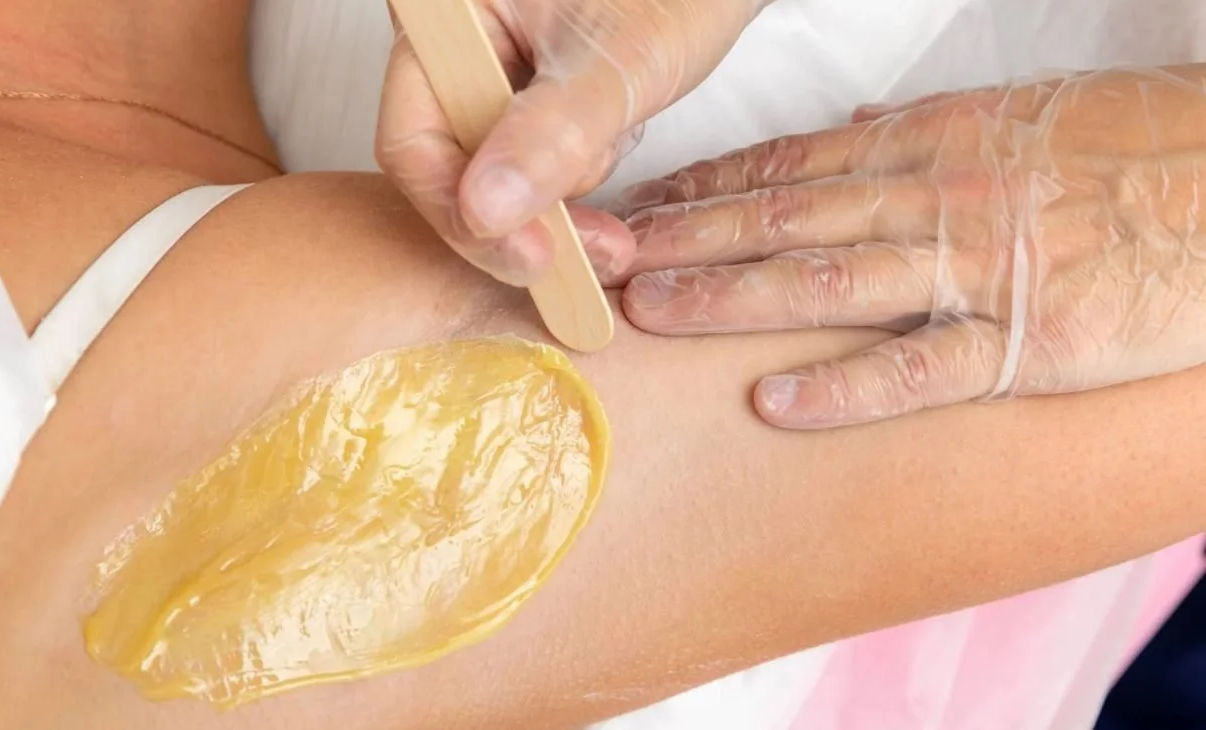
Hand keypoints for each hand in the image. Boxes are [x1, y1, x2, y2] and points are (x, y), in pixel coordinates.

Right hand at [376, 0, 766, 285]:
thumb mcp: (619, 62)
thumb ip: (552, 133)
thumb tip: (483, 211)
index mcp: (447, 18)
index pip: (413, 138)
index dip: (461, 210)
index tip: (531, 256)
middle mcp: (453, 48)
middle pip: (446, 166)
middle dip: (520, 221)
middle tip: (592, 254)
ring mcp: (488, 77)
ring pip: (490, 177)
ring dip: (554, 211)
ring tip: (614, 211)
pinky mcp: (526, 102)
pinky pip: (525, 168)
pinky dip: (568, 188)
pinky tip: (608, 168)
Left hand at [613, 65, 1205, 428]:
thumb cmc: (1137, 145)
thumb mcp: (1020, 115)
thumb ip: (925, 136)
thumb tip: (852, 137)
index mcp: (931, 144)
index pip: (789, 164)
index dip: (704, 187)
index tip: (638, 205)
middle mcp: (936, 197)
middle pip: (784, 217)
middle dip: (688, 237)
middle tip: (608, 259)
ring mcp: (977, 267)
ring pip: (829, 281)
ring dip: (734, 296)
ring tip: (658, 312)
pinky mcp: (1029, 339)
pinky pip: (922, 368)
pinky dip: (847, 388)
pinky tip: (778, 403)